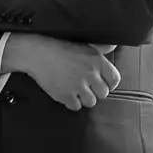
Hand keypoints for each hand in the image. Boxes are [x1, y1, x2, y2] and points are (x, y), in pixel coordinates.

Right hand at [5, 34, 120, 110]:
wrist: (38, 53)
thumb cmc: (60, 48)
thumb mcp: (84, 45)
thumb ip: (101, 48)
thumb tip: (114, 46)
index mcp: (97, 60)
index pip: (115, 79)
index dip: (109, 83)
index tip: (102, 83)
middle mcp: (90, 74)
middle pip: (103, 94)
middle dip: (95, 91)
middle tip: (86, 86)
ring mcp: (78, 86)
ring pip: (91, 102)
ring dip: (84, 98)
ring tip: (75, 89)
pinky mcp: (66, 95)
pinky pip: (76, 106)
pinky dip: (71, 102)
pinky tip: (66, 92)